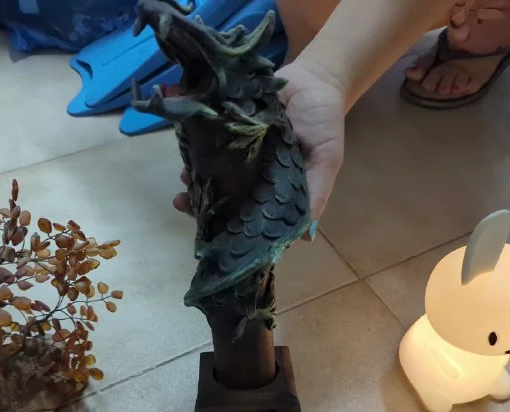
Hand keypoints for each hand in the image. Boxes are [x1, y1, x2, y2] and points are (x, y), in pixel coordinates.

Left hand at [172, 58, 345, 237]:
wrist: (316, 78)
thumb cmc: (325, 124)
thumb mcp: (326, 160)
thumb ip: (317, 193)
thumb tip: (307, 235)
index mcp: (275, 187)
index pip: (248, 213)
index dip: (229, 222)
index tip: (210, 226)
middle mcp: (253, 172)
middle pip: (223, 193)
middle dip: (202, 200)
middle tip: (183, 202)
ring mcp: (239, 149)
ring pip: (211, 167)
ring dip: (194, 173)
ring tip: (183, 176)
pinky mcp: (229, 125)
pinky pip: (208, 136)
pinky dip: (194, 140)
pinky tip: (184, 146)